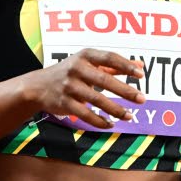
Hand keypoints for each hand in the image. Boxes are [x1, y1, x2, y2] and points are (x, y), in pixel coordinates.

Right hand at [20, 49, 145, 130]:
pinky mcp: (65, 103)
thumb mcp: (88, 63)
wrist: (38, 86)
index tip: (141, 75)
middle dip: (125, 91)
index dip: (126, 66)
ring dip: (116, 109)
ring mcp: (70, 86)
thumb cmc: (70, 72)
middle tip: (142, 99)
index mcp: (85, 56)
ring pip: (97, 100)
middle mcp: (76, 69)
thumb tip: (141, 65)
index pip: (109, 58)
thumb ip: (113, 65)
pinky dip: (99, 121)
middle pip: (105, 80)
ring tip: (130, 116)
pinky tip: (111, 124)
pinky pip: (86, 114)